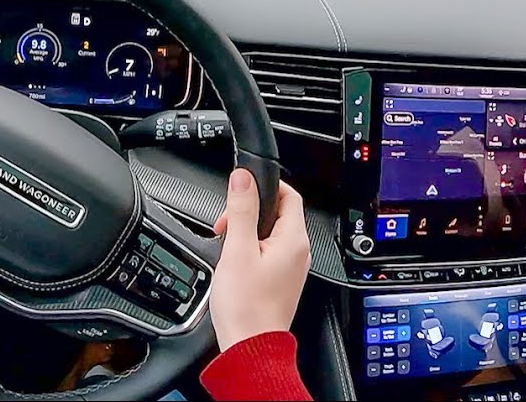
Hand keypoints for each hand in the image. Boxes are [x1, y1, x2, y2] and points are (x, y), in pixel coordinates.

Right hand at [209, 169, 310, 351]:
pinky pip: (267, 252)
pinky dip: (249, 250)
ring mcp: (290, 267)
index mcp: (294, 240)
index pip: (289, 195)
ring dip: (246, 232)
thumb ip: (241, 211)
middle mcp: (298, 252)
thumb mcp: (238, 250)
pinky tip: (234, 263)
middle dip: (248, 212)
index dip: (265, 187)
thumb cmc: (246, 307)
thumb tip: (243, 179)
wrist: (249, 347)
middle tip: (227, 225)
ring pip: (269, 233)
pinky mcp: (280, 279)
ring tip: (228, 247)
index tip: (241, 191)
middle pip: (277, 213)